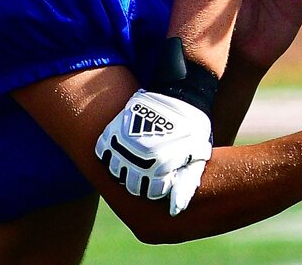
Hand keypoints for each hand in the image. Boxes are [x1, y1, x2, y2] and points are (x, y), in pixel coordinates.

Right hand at [95, 89, 213, 214]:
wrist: (179, 92)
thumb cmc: (192, 126)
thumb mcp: (197, 153)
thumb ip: (187, 182)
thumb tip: (175, 209)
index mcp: (161, 162)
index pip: (152, 191)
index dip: (159, 187)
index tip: (163, 178)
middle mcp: (140, 153)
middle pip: (132, 184)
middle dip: (141, 180)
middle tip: (149, 169)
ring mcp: (124, 141)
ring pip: (116, 170)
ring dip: (125, 168)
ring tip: (137, 160)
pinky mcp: (113, 129)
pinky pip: (104, 153)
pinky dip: (112, 154)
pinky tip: (124, 150)